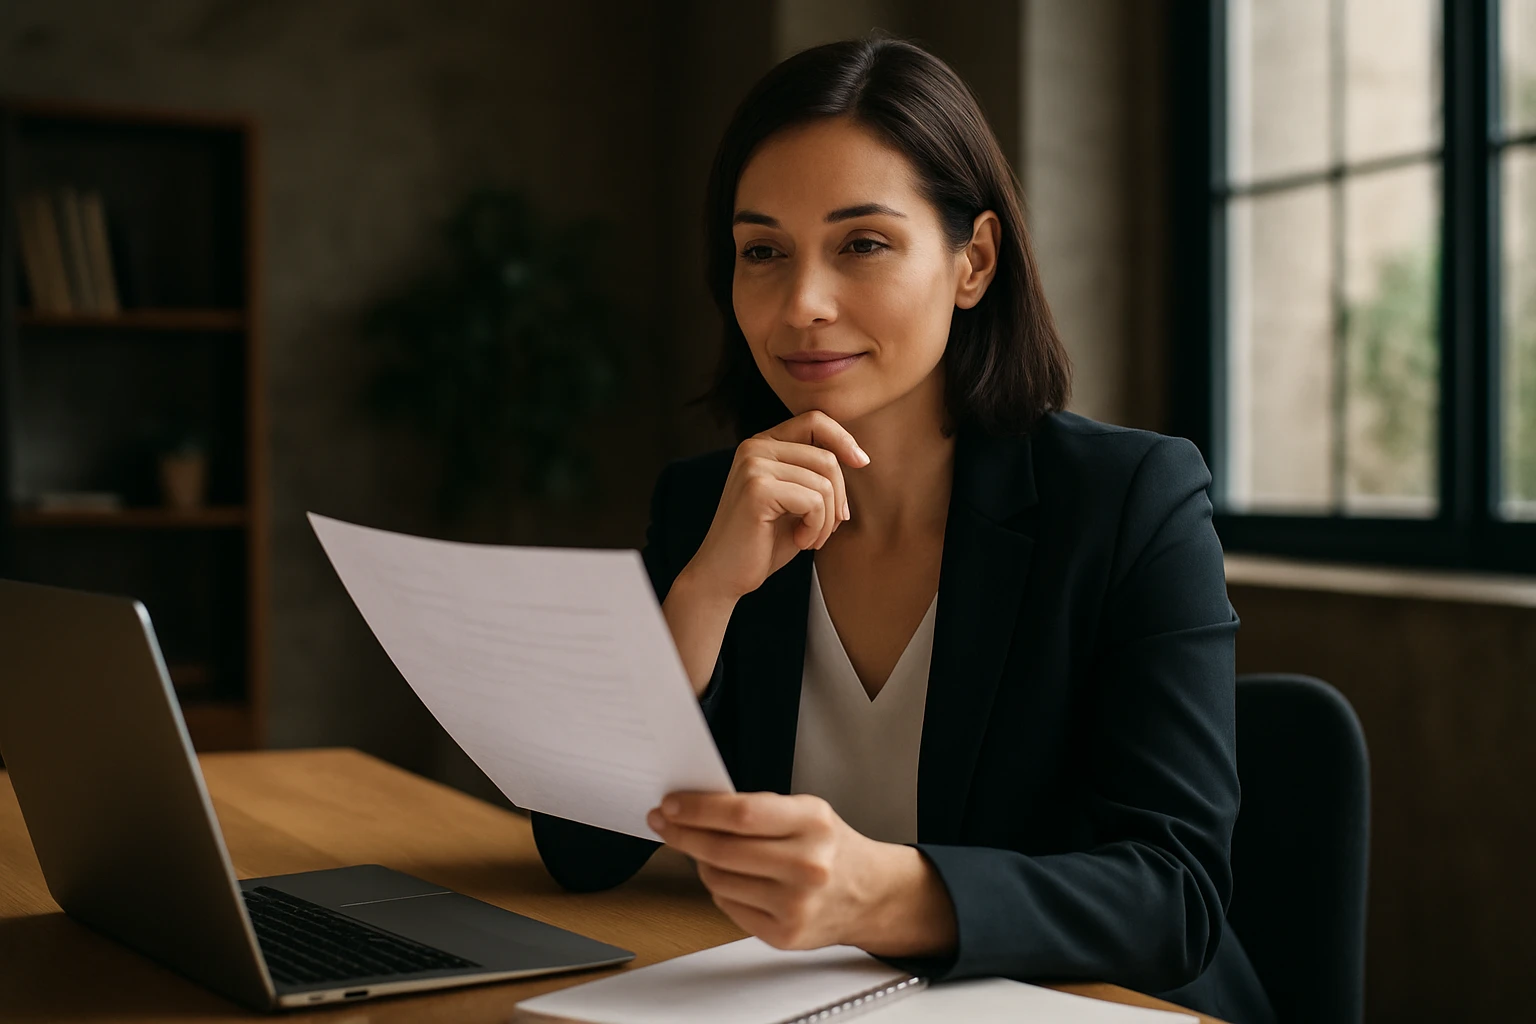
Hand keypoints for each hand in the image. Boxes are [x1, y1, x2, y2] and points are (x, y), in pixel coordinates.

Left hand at [647, 792, 957, 957]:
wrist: (869, 894)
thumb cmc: (831, 848)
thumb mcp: (807, 813)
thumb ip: (758, 810)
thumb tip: (696, 807)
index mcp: (813, 823)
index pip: (741, 814)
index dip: (698, 809)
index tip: (671, 805)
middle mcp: (807, 865)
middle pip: (722, 849)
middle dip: (683, 834)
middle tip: (665, 823)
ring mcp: (795, 904)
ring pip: (718, 879)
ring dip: (701, 862)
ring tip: (708, 852)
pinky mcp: (784, 934)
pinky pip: (728, 905)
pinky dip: (721, 889)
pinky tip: (734, 879)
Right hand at [680, 411, 869, 603]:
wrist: (724, 575)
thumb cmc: (763, 541)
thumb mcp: (795, 499)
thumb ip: (814, 473)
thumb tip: (858, 457)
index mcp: (762, 443)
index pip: (815, 420)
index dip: (843, 439)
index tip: (861, 463)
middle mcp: (754, 447)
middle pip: (826, 457)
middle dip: (838, 498)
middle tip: (828, 527)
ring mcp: (753, 466)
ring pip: (823, 483)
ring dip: (827, 520)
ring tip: (810, 538)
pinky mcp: (758, 490)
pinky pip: (814, 502)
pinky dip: (816, 528)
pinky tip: (800, 541)